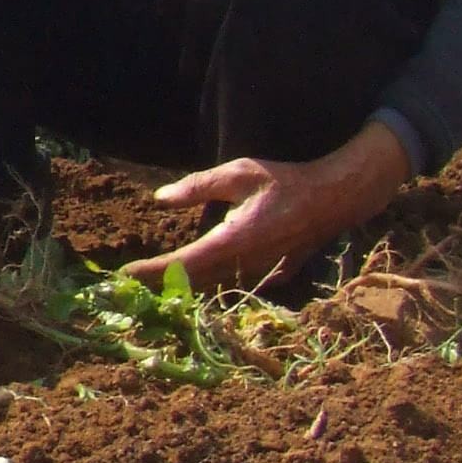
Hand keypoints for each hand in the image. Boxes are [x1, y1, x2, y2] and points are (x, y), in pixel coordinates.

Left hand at [127, 119, 411, 289]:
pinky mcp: (275, 276)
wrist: (337, 199)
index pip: (185, 263)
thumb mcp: (239, 173)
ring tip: (151, 286)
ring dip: (184, 289)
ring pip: (214, 288)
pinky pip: (236, 287)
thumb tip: (161, 198)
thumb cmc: (286, 182)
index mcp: (236, 239)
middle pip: (195, 282)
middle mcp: (248, 264)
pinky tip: (193, 284)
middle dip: (160, 284)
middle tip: (128, 285)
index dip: (154, 271)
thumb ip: (198, 187)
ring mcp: (263, 274)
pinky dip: (211, 287)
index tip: (125, 275)